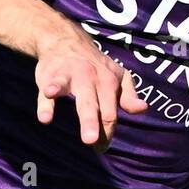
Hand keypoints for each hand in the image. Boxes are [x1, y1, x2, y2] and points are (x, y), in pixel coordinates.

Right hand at [34, 25, 147, 151]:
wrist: (66, 41)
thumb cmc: (96, 66)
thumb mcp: (118, 76)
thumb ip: (129, 95)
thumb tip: (143, 109)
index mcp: (109, 82)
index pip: (110, 113)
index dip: (107, 133)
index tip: (101, 147)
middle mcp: (91, 79)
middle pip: (94, 104)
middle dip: (93, 123)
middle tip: (92, 143)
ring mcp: (70, 77)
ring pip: (72, 94)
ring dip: (68, 106)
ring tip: (71, 126)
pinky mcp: (50, 77)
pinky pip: (50, 90)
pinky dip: (46, 103)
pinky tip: (45, 118)